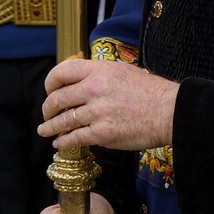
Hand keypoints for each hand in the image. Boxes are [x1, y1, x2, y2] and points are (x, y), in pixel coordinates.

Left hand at [39, 57, 177, 151]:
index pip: (62, 72)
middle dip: (48, 108)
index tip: (49, 90)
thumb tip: (80, 81)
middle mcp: (94, 89)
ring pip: (63, 120)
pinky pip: (74, 138)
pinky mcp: (102, 134)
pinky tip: (60, 143)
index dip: (50, 83)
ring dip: (50, 127)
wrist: (168, 111)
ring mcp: (97, 112)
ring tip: (45, 130)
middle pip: (57, 98)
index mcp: (99, 70)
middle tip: (47, 114)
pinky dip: (63, 142)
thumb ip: (99, 75)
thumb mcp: (122, 71)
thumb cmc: (149, 91)